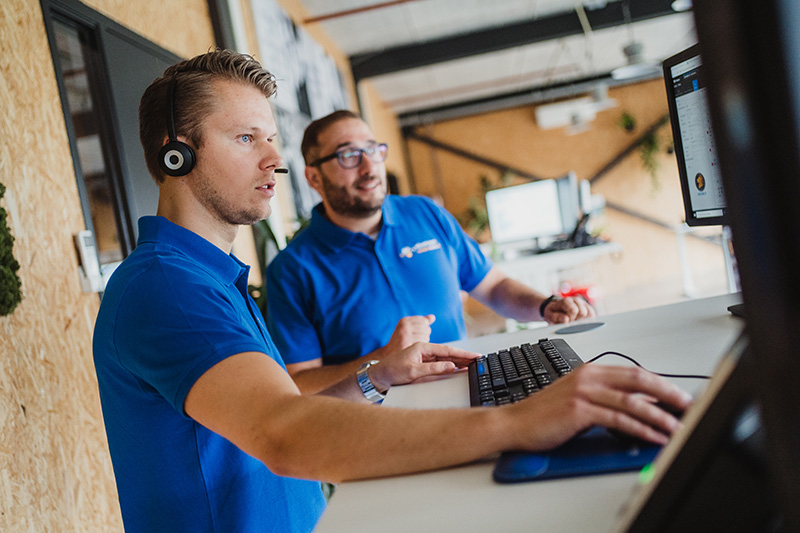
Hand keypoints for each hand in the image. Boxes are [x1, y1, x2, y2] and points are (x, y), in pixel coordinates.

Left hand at [368, 342, 479, 391]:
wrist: (379, 377)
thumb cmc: (393, 372)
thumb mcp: (413, 372)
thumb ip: (433, 369)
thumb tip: (451, 366)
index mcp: (422, 347)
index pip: (447, 350)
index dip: (463, 354)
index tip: (475, 356)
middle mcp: (424, 350)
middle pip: (448, 353)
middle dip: (464, 357)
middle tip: (479, 360)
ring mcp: (424, 357)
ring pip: (445, 358)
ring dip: (458, 361)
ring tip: (472, 364)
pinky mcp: (423, 364)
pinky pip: (440, 364)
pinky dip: (450, 366)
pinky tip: (458, 368)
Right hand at [381, 315, 435, 354]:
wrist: (388, 357)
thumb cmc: (400, 343)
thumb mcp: (408, 330)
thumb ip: (422, 322)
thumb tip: (433, 317)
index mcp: (404, 321)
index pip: (424, 321)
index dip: (422, 330)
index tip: (414, 336)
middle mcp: (404, 326)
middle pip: (426, 328)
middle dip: (423, 336)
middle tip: (413, 343)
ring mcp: (406, 335)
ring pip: (426, 336)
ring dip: (423, 342)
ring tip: (412, 347)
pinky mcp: (408, 344)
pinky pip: (423, 343)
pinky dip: (421, 348)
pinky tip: (414, 351)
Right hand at [504, 364, 691, 450]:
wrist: (515, 423)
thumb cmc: (544, 414)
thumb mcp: (578, 399)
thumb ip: (605, 398)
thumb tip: (638, 407)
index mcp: (590, 370)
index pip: (634, 373)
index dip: (661, 383)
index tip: (679, 396)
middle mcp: (589, 376)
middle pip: (639, 380)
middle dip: (668, 394)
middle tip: (688, 406)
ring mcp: (584, 391)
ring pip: (632, 402)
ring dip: (660, 417)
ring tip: (677, 428)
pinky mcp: (580, 410)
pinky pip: (619, 419)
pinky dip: (641, 429)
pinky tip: (654, 436)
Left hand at [543, 296, 594, 323]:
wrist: (556, 308)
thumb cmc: (553, 312)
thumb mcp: (549, 315)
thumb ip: (555, 317)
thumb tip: (566, 320)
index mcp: (566, 301)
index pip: (574, 310)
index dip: (571, 319)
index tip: (567, 322)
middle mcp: (575, 300)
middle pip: (583, 312)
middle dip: (576, 321)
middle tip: (570, 323)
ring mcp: (582, 303)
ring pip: (590, 314)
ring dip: (583, 321)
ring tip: (575, 322)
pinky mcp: (588, 307)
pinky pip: (593, 314)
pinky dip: (588, 320)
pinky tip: (581, 322)